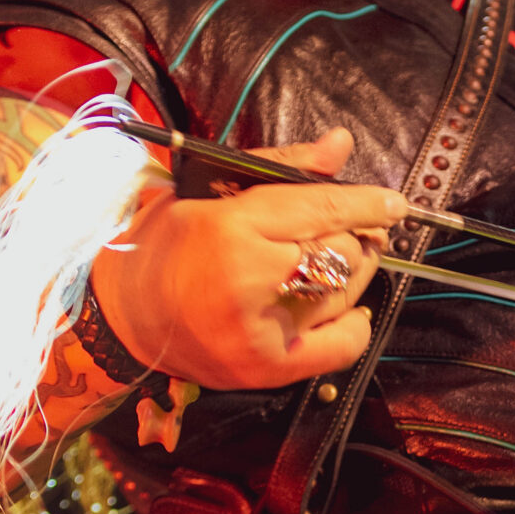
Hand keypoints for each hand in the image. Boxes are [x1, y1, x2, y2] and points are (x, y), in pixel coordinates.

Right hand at [93, 127, 407, 389]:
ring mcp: (260, 330)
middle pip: (342, 251)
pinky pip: (343, 345)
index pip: (324, 209)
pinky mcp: (267, 368)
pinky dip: (354, 322)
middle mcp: (249, 282)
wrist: (121, 316)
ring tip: (334, 261)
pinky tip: (339, 305)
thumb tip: (339, 145)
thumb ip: (281, 167)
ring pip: (347, 291)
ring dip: (353, 272)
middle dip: (353, 237)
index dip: (367, 203)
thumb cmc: (163, 247)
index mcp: (231, 229)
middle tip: (345, 232)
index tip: (392, 202)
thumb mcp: (210, 191)